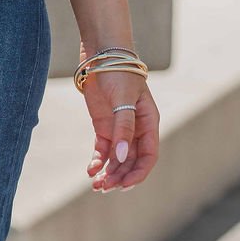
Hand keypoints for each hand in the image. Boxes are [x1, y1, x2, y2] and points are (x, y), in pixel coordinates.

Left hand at [83, 71, 159, 192]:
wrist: (100, 52)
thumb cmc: (118, 72)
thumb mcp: (123, 99)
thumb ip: (122, 128)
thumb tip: (120, 158)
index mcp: (149, 122)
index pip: (148, 155)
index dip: (138, 173)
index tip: (124, 185)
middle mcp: (136, 128)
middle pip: (131, 160)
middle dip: (119, 175)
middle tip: (103, 188)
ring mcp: (119, 128)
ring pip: (116, 158)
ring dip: (108, 172)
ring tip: (95, 185)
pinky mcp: (103, 125)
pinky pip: (103, 149)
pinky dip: (97, 161)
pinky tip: (90, 171)